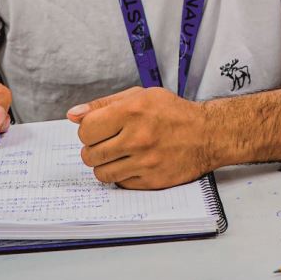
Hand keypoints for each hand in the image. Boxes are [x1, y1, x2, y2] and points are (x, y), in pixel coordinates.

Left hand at [68, 86, 213, 189]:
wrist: (207, 134)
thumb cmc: (173, 112)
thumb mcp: (140, 95)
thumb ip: (103, 104)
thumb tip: (73, 115)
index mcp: (132, 112)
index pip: (86, 130)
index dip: (88, 130)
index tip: (97, 129)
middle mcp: (137, 138)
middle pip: (90, 154)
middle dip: (93, 149)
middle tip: (107, 143)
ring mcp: (145, 162)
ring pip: (101, 173)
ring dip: (105, 165)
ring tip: (118, 155)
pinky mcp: (152, 181)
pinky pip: (120, 184)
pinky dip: (122, 175)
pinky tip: (133, 164)